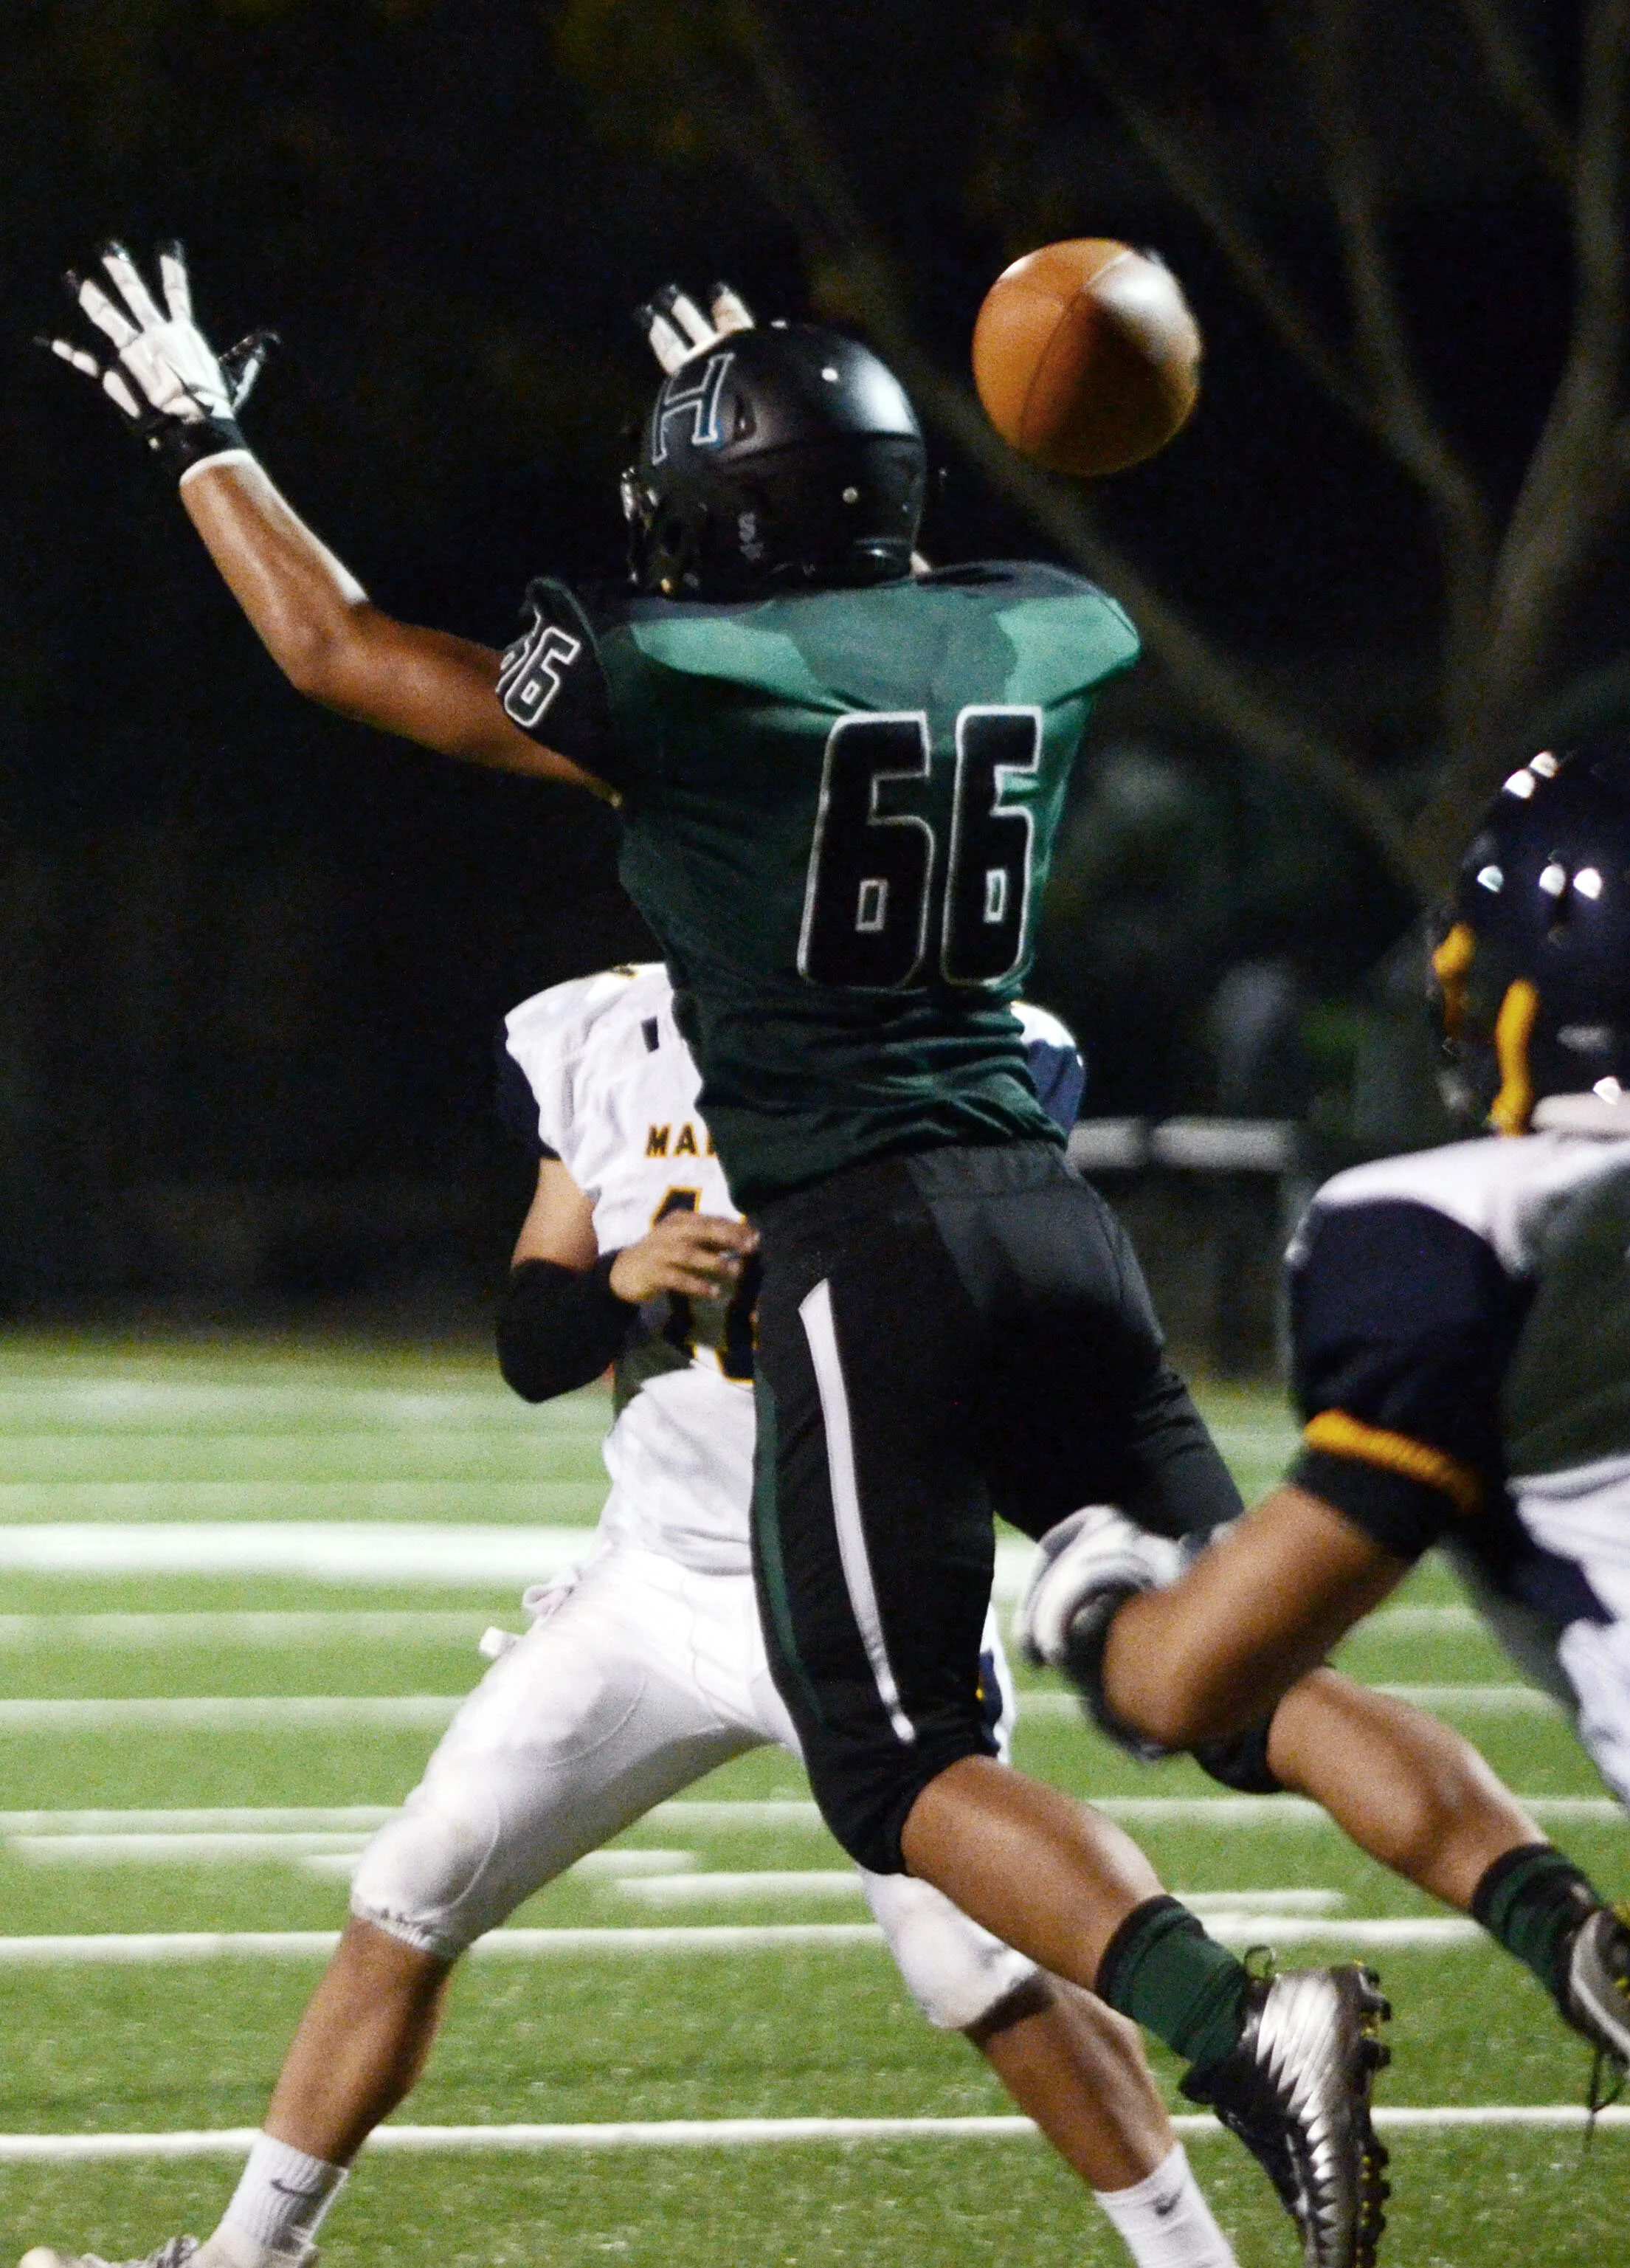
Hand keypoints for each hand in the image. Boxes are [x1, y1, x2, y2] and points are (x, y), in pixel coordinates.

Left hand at [41, 239, 275, 476]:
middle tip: (108, 248)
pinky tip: (50, 341)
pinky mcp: (113, 373)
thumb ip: (249, 356)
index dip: (172, 267)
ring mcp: (130, 352)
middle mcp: (152, 335)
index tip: (167, 245)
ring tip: (73, 278)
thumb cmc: (217, 407)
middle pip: (132, 293)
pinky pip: (86, 360)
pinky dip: (67, 351)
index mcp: (181, 334)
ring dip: (89, 296)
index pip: (176, 292)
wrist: (193, 430)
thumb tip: (270, 341)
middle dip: (119, 268)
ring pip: (105, 315)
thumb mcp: (237, 377)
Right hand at [609, 1213, 756, 1304]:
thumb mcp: (686, 1241)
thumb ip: (711, 1240)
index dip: (735, 1227)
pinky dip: (696, 1285)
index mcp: (680, 1220)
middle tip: (751, 1249)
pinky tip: (713, 1292)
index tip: (756, 1237)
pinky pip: (677, 1278)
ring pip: (690, 1254)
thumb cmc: (662, 1254)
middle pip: (702, 1231)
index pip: (711, 1220)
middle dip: (728, 1238)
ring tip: (737, 1271)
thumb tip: (746, 1240)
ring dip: (715, 1262)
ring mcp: (660, 1252)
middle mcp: (670, 1232)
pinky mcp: (653, 1273)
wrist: (624, 1271)